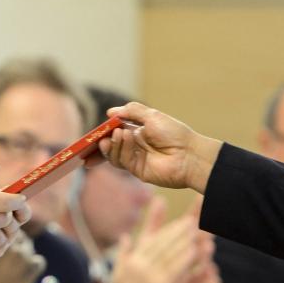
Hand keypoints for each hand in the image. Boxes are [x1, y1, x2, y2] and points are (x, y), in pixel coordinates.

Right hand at [0, 232, 46, 282]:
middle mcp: (10, 245)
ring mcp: (22, 257)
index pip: (7, 227)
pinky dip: (33, 266)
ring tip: (16, 265)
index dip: (6, 234)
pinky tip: (24, 273)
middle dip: (17, 242)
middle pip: (20, 236)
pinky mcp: (31, 270)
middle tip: (12, 254)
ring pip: (29, 247)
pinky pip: (38, 261)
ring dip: (25, 253)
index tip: (4, 241)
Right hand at [93, 198, 199, 282]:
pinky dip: (184, 258)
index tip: (176, 217)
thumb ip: (124, 253)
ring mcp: (150, 275)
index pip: (151, 238)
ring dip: (183, 240)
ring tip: (196, 229)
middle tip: (191, 219)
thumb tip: (123, 237)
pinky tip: (194, 249)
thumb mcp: (119, 272)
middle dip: (177, 230)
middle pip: (162, 242)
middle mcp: (140, 264)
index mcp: (133, 259)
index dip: (164, 225)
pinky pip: (175, 269)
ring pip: (170, 253)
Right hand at [99, 102, 222, 192]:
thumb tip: (111, 112)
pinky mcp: (137, 171)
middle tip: (94, 138)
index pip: (115, 133)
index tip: (94, 131)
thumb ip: (131, 111)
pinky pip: (122, 161)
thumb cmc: (174, 133)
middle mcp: (135, 146)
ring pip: (113, 154)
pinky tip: (124, 138)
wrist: (189, 154)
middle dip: (99, 143)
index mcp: (138, 132)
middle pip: (111, 146)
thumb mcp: (152, 116)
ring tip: (116, 134)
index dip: (103, 133)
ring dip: (112, 143)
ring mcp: (136, 159)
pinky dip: (120, 149)